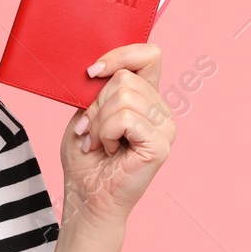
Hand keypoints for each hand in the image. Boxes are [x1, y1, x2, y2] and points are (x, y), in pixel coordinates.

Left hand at [58, 42, 175, 231]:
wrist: (86, 197)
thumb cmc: (85, 157)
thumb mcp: (85, 113)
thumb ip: (97, 89)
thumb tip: (99, 68)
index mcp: (146, 97)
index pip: (149, 55)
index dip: (121, 55)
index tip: (92, 71)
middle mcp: (161, 109)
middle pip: (125, 78)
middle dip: (96, 104)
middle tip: (90, 130)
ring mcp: (165, 127)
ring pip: (124, 96)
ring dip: (99, 122)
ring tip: (99, 142)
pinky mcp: (160, 144)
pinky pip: (125, 119)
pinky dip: (106, 133)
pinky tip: (109, 150)